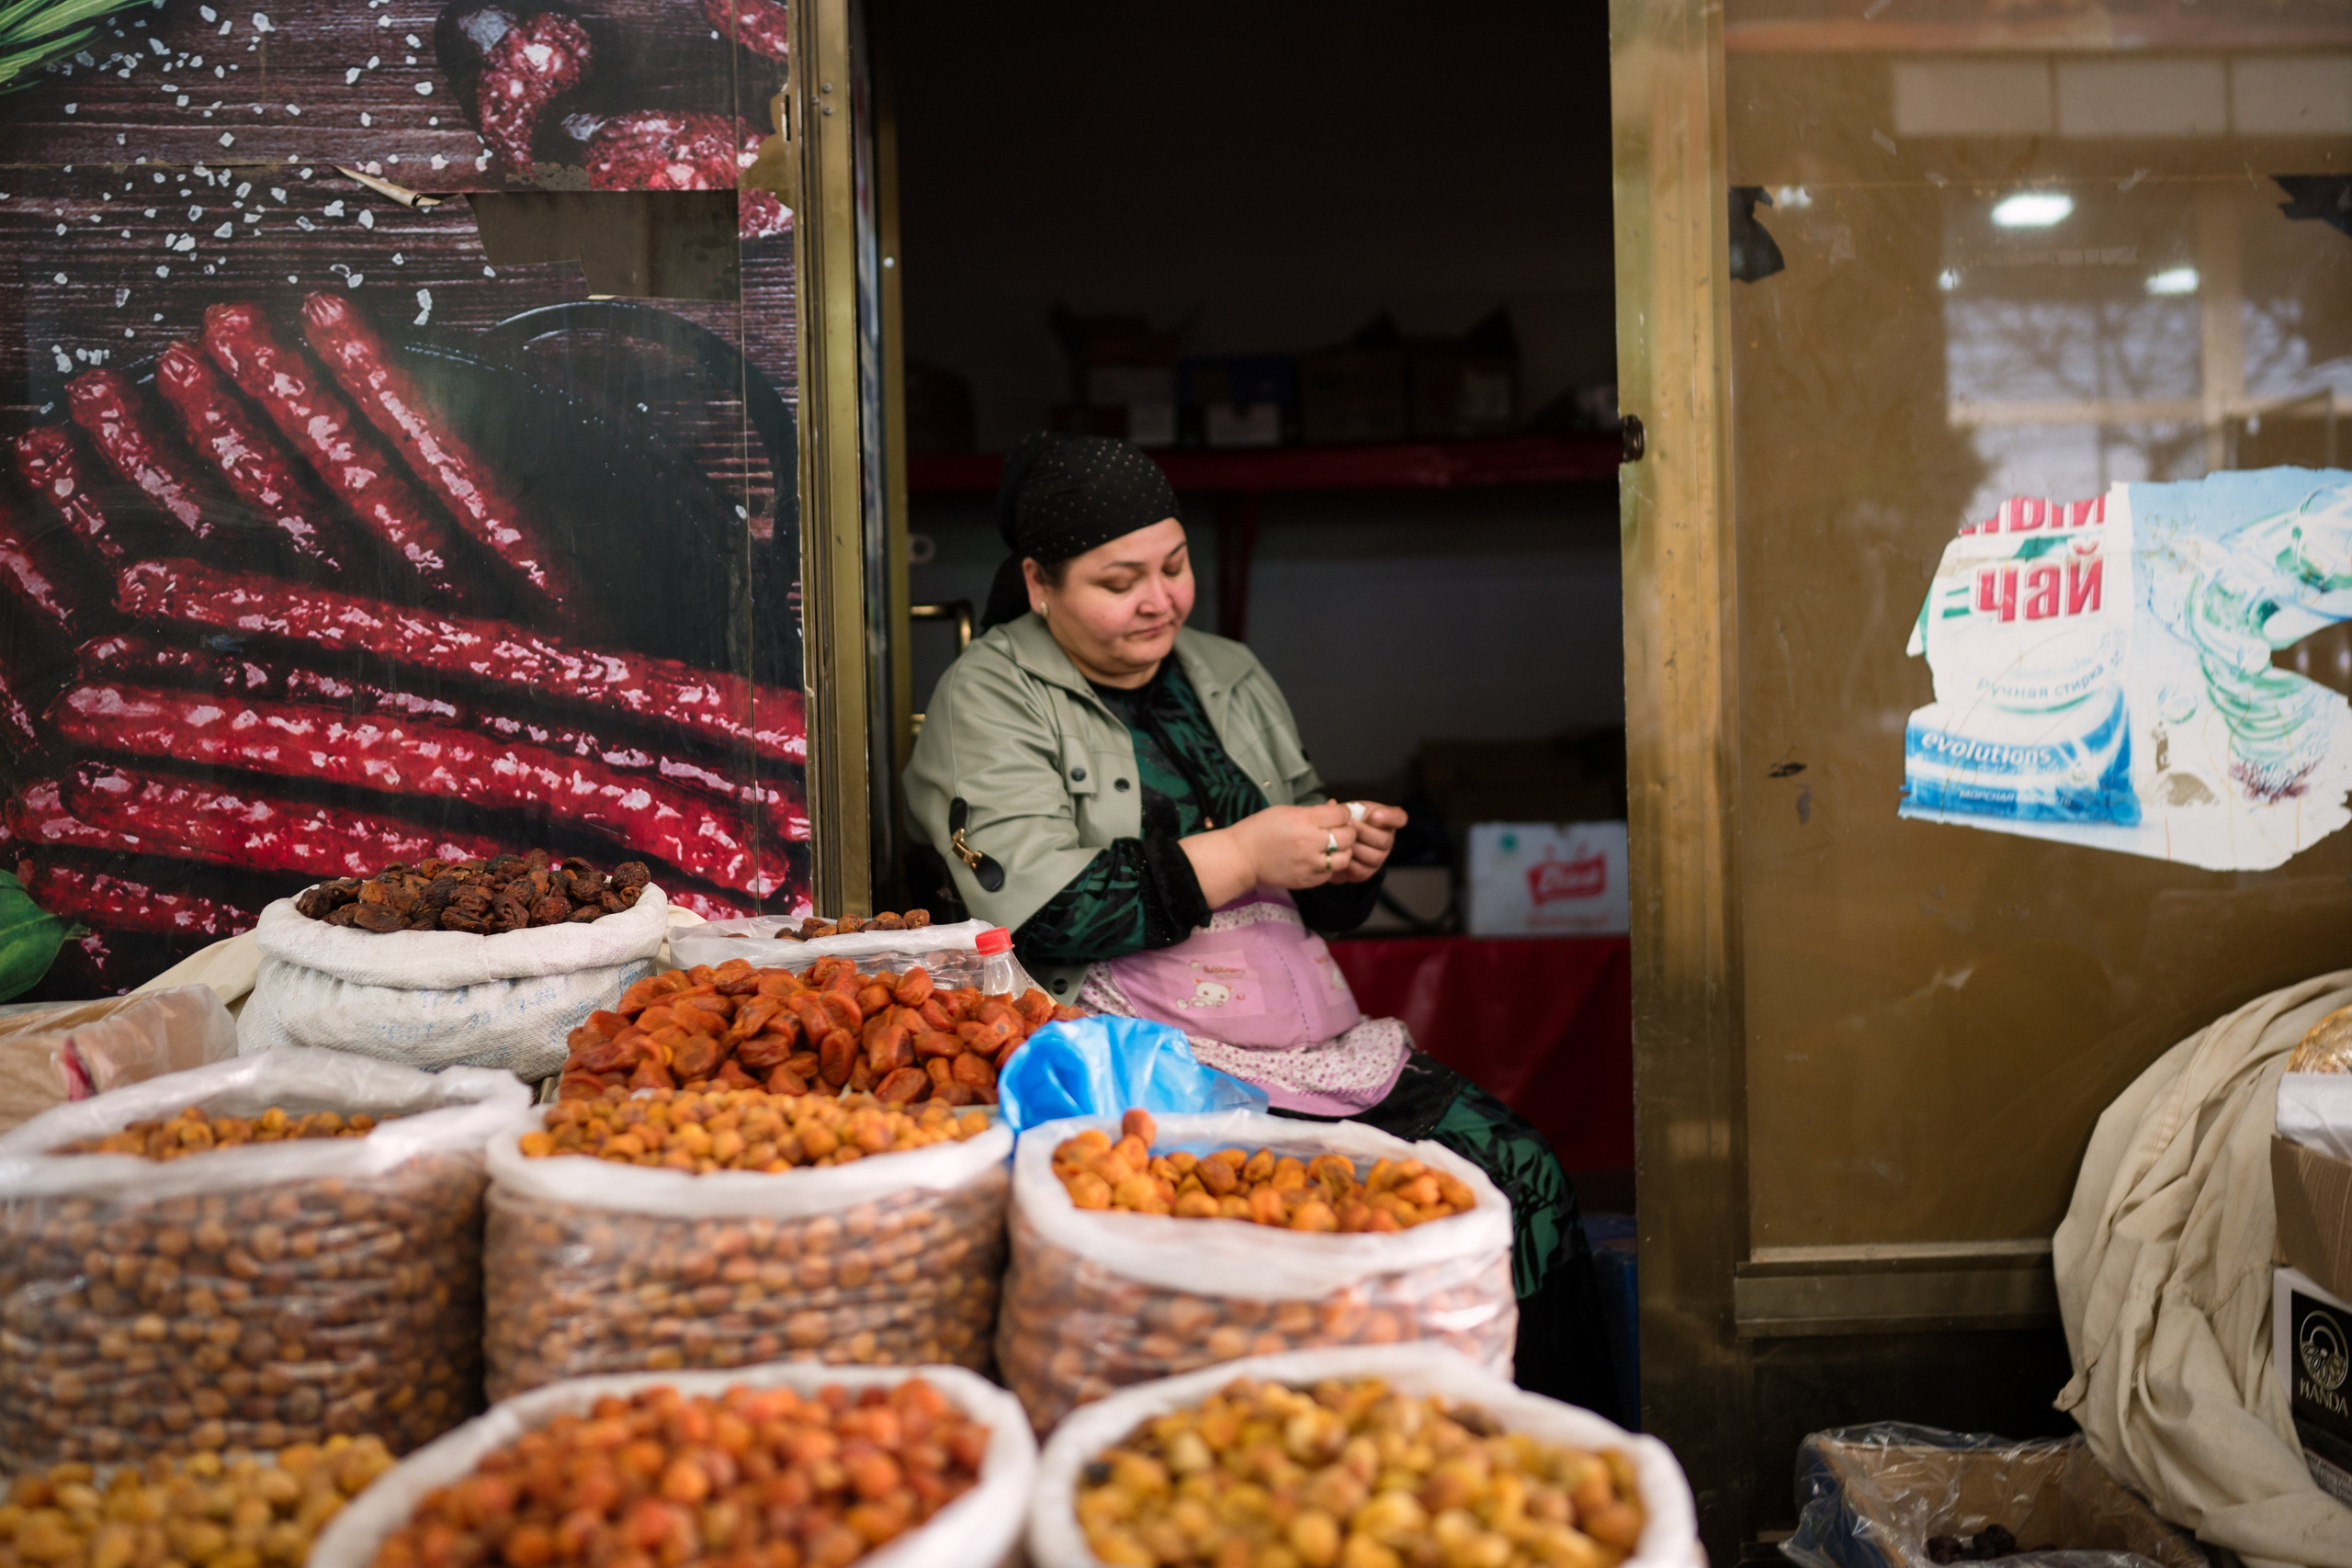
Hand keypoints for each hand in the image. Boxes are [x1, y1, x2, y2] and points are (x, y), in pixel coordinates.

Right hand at [1181, 802, 1355, 907]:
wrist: (1241, 857)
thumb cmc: (1260, 830)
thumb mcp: (1286, 811)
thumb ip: (1313, 812)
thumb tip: (1335, 809)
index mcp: (1304, 820)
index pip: (1341, 815)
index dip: (1343, 814)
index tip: (1337, 816)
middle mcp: (1310, 842)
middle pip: (1347, 837)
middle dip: (1347, 832)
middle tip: (1338, 831)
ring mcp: (1309, 863)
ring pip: (1344, 858)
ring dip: (1342, 852)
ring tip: (1332, 848)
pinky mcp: (1307, 880)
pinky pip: (1330, 874)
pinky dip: (1329, 867)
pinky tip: (1318, 860)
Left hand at [1325, 801, 1406, 883]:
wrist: (1332, 845)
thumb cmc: (1342, 824)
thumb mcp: (1344, 811)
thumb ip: (1343, 809)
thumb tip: (1332, 804)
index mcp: (1385, 821)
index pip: (1399, 818)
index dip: (1390, 817)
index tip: (1374, 815)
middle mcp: (1387, 840)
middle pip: (1384, 840)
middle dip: (1363, 832)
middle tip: (1347, 825)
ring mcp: (1379, 857)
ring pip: (1374, 856)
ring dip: (1355, 847)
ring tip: (1341, 840)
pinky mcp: (1367, 872)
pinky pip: (1362, 870)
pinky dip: (1349, 862)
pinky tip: (1340, 854)